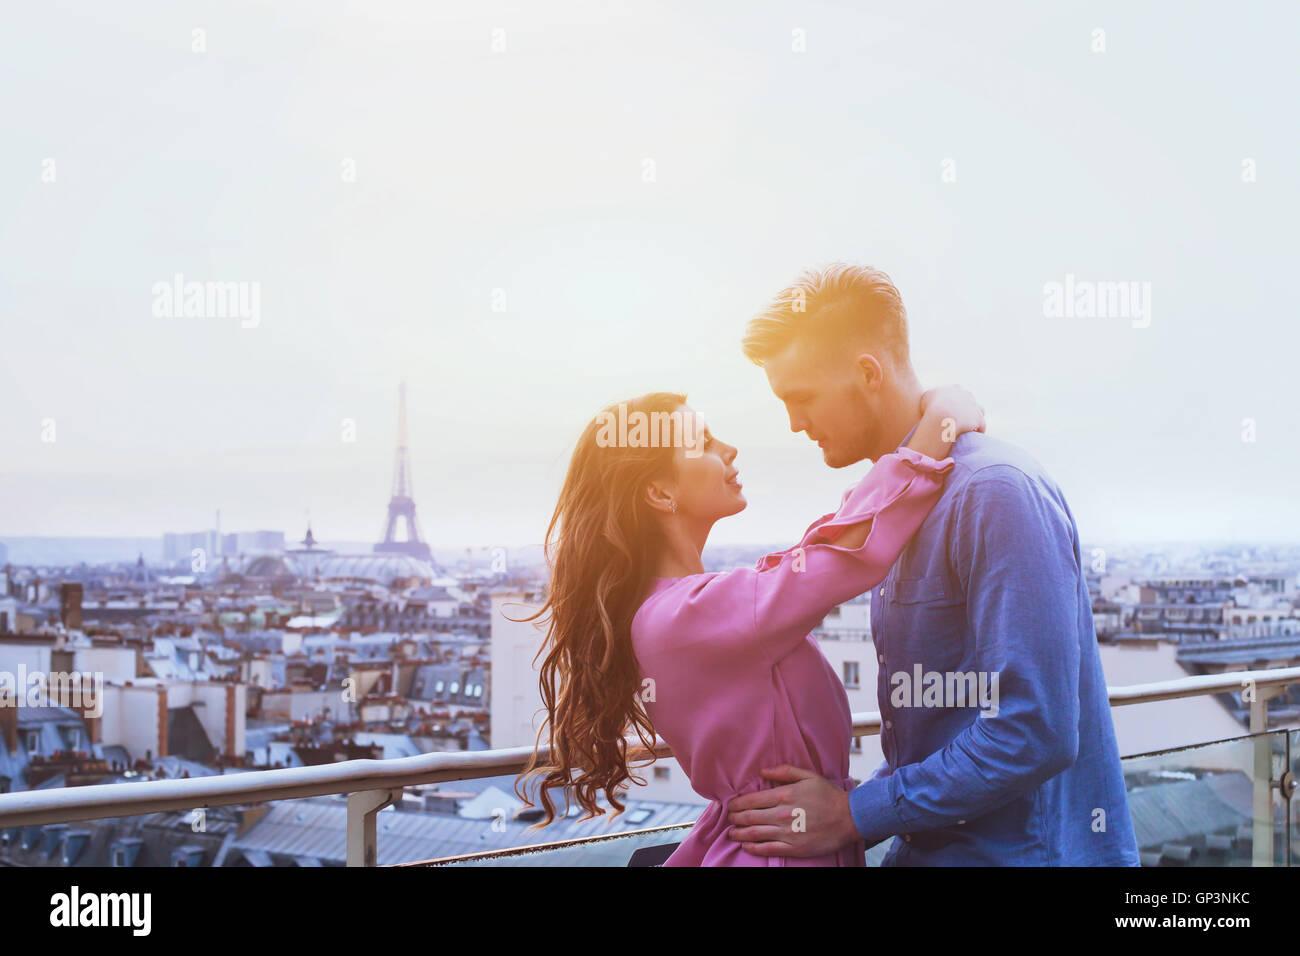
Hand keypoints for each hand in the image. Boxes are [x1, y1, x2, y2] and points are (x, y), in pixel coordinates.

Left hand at [725, 765, 861, 857]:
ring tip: (732, 833)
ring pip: (756, 833)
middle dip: (735, 818)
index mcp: (785, 795)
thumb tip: (763, 770)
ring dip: (740, 833)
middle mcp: (783, 814)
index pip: (753, 800)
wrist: (849, 818)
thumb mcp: (808, 776)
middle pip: (750, 817)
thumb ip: (784, 771)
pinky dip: (754, 848)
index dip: (737, 803)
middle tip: (729, 818)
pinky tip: (746, 846)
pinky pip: (769, 849)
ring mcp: (788, 832)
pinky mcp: (795, 848)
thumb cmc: (828, 795)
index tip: (731, 805)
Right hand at [919, 384, 984, 437]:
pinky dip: (978, 429)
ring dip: (975, 418)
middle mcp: (967, 395)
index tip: (950, 409)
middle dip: (965, 409)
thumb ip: (931, 396)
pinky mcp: (979, 418)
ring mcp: (975, 406)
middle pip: (970, 401)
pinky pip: (981, 425)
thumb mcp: (926, 397)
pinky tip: (973, 434)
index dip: (955, 401)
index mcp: (956, 388)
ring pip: (979, 411)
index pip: (959, 393)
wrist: (941, 416)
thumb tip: (932, 399)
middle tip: (959, 419)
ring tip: (969, 427)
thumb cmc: (931, 407)